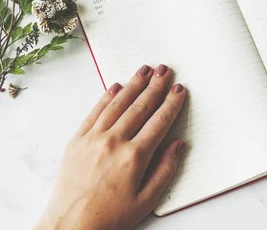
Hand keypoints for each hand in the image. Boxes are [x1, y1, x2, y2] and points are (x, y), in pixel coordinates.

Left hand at [36, 64, 186, 229]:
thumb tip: (179, 145)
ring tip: (145, 69)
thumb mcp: (146, 200)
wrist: (69, 226)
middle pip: (140, 107)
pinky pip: (94, 112)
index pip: (159, 122)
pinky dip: (106, 97)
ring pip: (117, 104)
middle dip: (155, 86)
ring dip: (133, 84)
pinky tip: (116, 86)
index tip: (178, 89)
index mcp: (134, 157)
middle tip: (165, 70)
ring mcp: (93, 139)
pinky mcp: (76, 141)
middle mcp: (114, 142)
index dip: (171, 104)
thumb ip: (165, 170)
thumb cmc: (109, 217)